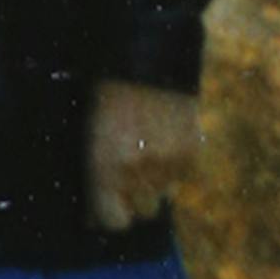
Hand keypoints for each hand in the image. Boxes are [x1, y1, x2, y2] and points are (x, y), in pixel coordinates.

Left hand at [85, 80, 200, 231]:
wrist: (144, 57)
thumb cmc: (103, 93)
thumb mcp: (88, 133)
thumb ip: (95, 172)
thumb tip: (93, 213)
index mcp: (105, 166)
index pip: (112, 221)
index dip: (107, 217)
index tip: (101, 209)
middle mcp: (139, 172)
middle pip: (142, 212)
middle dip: (132, 201)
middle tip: (122, 180)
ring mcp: (169, 164)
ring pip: (162, 192)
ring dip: (152, 180)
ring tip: (140, 145)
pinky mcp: (191, 153)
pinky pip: (179, 174)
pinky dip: (170, 163)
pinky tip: (159, 135)